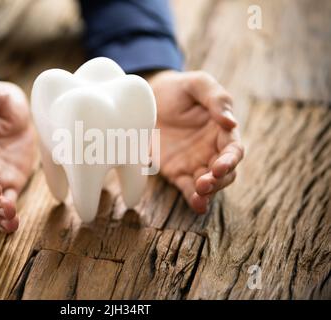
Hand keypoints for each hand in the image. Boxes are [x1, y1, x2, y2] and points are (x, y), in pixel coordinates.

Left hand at [147, 70, 243, 213]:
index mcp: (221, 131)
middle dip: (219, 181)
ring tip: (200, 194)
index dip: (230, 160)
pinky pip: (188, 188)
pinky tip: (197, 205)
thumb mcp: (197, 83)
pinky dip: (194, 199)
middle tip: (206, 182)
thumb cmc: (177, 89)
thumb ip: (216, 99)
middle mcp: (211, 150)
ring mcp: (194, 163)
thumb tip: (231, 124)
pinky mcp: (176, 172)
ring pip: (209, 184)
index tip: (220, 166)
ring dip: (208, 192)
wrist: (147, 96)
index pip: (233, 150)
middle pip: (225, 173)